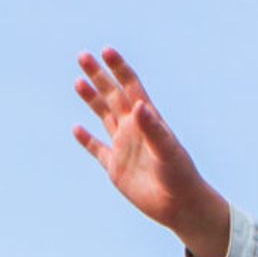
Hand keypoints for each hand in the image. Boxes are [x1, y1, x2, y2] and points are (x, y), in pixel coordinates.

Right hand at [71, 48, 234, 256]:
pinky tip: (77, 129)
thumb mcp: (168, 151)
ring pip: (104, 116)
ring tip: (78, 81)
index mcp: (148, 119)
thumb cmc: (181, 176)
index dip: (119, 68)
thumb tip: (138, 105)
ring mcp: (124, 146)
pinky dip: (86, 140)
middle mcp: (134, 128)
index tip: (106, 51)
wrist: (180, 205)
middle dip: (99, 76)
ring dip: (91, 99)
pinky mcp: (115, 167)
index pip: (131, 87)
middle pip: (113, 95)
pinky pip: (97, 149)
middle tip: (82, 56)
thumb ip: (153, 128)